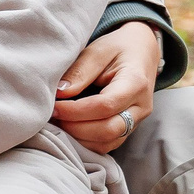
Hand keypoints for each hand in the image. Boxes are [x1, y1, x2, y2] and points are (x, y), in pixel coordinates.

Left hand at [52, 20, 159, 151]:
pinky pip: (107, 145)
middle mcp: (141, 107)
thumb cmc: (117, 48)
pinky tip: (68, 129)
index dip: (75, 110)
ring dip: (78, 138)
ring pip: (107, 142)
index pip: (104, 106)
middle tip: (52, 117)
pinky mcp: (128, 129)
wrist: (141, 52)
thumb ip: (80, 71)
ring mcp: (137, 121)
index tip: (53, 106)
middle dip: (75, 127)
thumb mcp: (98, 51)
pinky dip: (85, 142)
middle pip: (108, 130)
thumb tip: (59, 94)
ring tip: (57, 122)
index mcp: (136, 84)